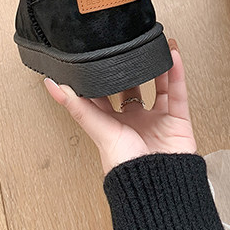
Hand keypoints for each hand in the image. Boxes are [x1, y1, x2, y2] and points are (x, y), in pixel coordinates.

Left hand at [44, 39, 196, 173]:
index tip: (97, 55)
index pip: (104, 95)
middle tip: (127, 45)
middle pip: (132, 88)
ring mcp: (157, 121)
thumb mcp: (97, 130)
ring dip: (157, 64)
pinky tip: (172, 54)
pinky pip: (178, 92)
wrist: (158, 187)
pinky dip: (176, 73)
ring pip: (158, 86)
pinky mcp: (177, 121)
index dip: (101, 76)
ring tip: (153, 42)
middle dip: (131, 69)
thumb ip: (77, 106)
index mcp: (112, 126)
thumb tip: (51, 86)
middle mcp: (134, 122)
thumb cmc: (126, 169)